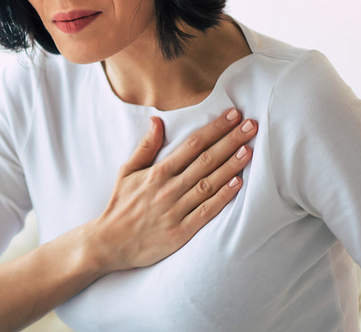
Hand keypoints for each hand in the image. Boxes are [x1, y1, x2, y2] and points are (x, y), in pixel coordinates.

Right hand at [90, 108, 256, 271]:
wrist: (109, 244)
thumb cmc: (121, 205)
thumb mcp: (127, 171)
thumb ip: (145, 147)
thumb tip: (157, 120)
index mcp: (157, 172)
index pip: (191, 145)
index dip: (214, 129)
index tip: (232, 115)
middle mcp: (168, 189)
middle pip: (205, 160)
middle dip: (229, 141)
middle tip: (251, 126)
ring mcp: (175, 210)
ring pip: (208, 184)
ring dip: (230, 166)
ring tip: (248, 150)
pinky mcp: (180, 233)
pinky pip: (205, 212)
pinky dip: (222, 198)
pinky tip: (237, 185)